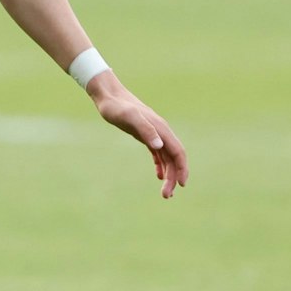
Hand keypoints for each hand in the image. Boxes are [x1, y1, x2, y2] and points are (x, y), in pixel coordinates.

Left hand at [88, 75, 187, 197]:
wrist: (107, 95)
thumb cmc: (116, 107)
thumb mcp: (129, 117)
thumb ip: (145, 130)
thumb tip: (160, 146)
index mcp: (161, 128)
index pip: (178, 152)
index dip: (182, 169)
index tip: (180, 185)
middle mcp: (161, 131)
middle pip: (174, 158)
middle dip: (174, 177)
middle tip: (166, 196)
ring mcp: (154, 133)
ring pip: (167, 157)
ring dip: (169, 174)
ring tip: (164, 192)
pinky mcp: (145, 135)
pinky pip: (158, 153)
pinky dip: (161, 165)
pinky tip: (159, 176)